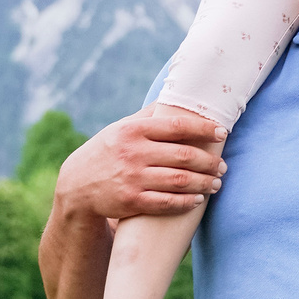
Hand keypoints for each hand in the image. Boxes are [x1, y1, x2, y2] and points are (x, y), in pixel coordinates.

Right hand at [55, 106, 227, 220]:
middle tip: (223, 165)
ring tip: (217, 183)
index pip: (177, 126)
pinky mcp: (131, 202)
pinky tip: (197, 200)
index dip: (204, 129)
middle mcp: (134, 153)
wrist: (76, 186)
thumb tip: (175, 96)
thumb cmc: (106, 152)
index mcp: (133, 131)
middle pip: (184, 156)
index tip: (222, 132)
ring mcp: (133, 178)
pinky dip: (186, 202)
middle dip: (209, 162)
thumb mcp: (120, 129)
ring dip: (204, 183)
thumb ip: (147, 117)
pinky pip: (166, 202)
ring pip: (180, 180)